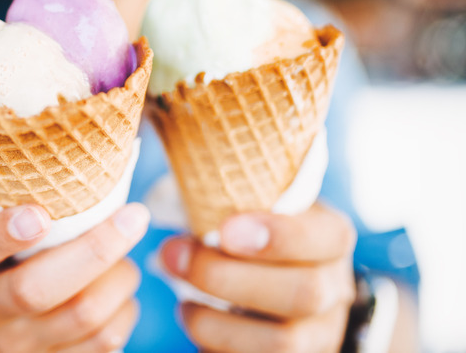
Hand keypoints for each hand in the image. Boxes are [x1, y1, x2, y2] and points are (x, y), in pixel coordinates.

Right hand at [0, 202, 149, 352]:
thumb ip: (10, 217)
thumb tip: (84, 173)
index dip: (4, 231)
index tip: (37, 214)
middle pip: (38, 289)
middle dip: (95, 250)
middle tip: (134, 216)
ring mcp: (19, 347)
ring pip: (84, 317)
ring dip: (120, 279)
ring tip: (124, 260)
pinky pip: (104, 344)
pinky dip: (124, 312)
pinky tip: (117, 294)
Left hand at [160, 203, 356, 352]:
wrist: (296, 289)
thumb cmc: (259, 233)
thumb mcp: (261, 205)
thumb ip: (236, 192)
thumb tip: (177, 172)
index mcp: (332, 238)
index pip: (327, 238)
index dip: (278, 236)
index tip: (225, 229)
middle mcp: (335, 290)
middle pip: (303, 294)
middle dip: (227, 277)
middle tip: (172, 254)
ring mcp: (319, 335)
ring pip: (281, 344)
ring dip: (214, 322)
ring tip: (180, 300)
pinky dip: (214, 348)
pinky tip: (194, 322)